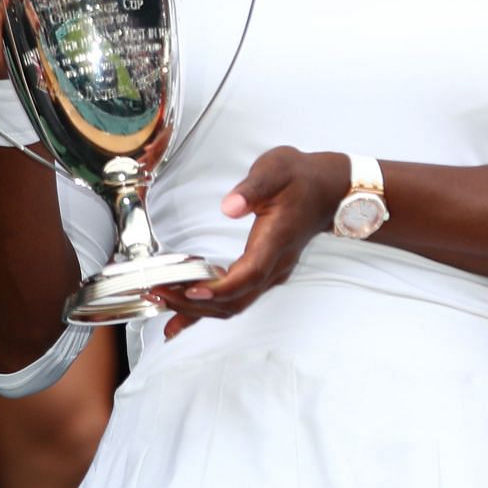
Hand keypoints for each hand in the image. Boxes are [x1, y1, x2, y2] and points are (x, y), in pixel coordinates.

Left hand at [153, 146, 347, 337]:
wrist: (328, 189)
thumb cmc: (301, 178)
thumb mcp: (277, 169)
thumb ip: (253, 187)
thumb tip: (230, 206)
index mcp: (276, 240)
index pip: (248, 274)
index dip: (219, 288)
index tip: (189, 289)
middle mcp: (275, 264)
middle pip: (235, 300)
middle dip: (195, 303)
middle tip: (158, 292)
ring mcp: (271, 272)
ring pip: (234, 305)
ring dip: (197, 309)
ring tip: (162, 301)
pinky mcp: (263, 273)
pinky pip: (235, 300)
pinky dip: (206, 310)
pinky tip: (181, 318)